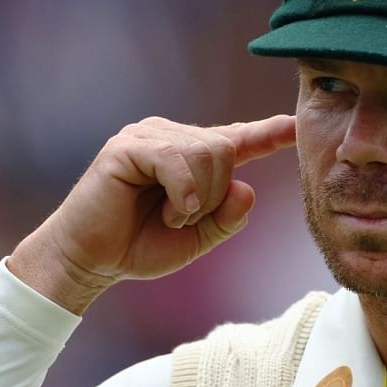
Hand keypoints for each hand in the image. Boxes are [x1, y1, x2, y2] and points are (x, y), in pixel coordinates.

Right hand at [7, 115, 296, 313]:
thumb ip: (228, 217)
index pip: (237, 139)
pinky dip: (183, 193)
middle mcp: (172, 137)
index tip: (295, 125)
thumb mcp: (198, 239)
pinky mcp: (127, 146)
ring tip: (171, 215)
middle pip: (225, 148)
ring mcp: (148, 136)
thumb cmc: (139, 246)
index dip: (268, 133)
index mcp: (192, 158)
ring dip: (197, 198)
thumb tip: (247, 187)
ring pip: (207, 152)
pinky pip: (177, 161)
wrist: (91, 261)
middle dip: (216, 194)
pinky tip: (169, 210)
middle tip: (185, 218)